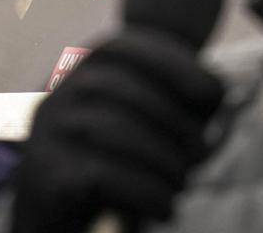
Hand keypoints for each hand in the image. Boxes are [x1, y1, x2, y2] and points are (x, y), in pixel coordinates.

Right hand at [11, 30, 223, 232]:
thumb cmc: (108, 170)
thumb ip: (174, 107)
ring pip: (116, 131)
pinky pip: (105, 175)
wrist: (49, 222)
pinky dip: (148, 192)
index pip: (121, 47)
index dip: (171, 62)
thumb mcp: (139, 129)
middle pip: (124, 89)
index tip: (211, 94)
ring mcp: (47, 134)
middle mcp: (56, 96)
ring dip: (165, 161)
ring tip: (181, 184)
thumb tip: (215, 95)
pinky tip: (165, 207)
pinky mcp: (47, 176)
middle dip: (177, 123)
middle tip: (201, 157)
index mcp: (75, 75)